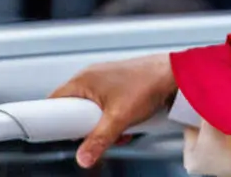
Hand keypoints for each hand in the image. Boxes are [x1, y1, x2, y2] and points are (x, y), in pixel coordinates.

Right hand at [49, 54, 177, 167]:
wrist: (177, 74)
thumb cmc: (149, 83)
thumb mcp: (119, 118)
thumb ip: (99, 139)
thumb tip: (83, 157)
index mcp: (84, 80)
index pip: (54, 101)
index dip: (53, 119)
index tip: (60, 134)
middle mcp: (92, 77)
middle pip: (74, 109)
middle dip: (85, 127)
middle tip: (96, 134)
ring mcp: (106, 81)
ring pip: (93, 111)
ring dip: (103, 126)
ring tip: (119, 130)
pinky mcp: (119, 86)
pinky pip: (107, 107)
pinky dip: (115, 119)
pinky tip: (128, 126)